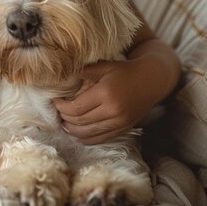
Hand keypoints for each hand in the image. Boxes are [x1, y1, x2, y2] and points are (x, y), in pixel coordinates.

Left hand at [53, 55, 168, 145]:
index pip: (76, 108)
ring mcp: (120, 123)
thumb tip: (62, 76)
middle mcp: (113, 111)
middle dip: (65, 118)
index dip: (62, 107)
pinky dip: (86, 138)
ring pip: (89, 134)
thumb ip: (83, 71)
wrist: (151, 81)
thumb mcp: (104, 66)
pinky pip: (101, 139)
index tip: (55, 101)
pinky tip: (77, 133)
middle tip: (58, 111)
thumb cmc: (124, 71)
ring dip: (73, 130)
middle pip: (80, 122)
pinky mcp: (124, 129)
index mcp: (106, 94)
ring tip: (64, 123)